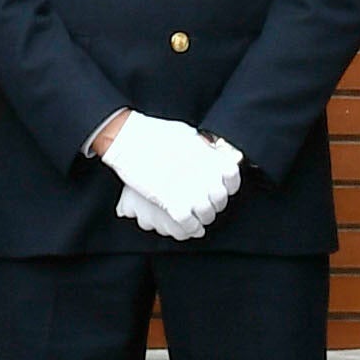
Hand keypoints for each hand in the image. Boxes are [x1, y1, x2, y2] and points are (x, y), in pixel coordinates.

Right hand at [97, 110, 245, 243]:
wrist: (127, 139)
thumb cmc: (154, 133)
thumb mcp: (186, 134)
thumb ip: (203, 147)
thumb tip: (214, 154)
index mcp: (207, 155)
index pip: (232, 176)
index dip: (229, 185)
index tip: (223, 187)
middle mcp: (202, 173)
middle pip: (221, 199)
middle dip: (215, 205)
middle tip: (207, 204)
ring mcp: (188, 189)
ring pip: (207, 214)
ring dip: (203, 218)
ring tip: (197, 217)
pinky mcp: (171, 202)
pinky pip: (189, 223)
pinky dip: (190, 227)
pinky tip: (188, 225)